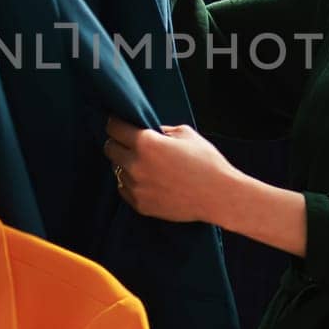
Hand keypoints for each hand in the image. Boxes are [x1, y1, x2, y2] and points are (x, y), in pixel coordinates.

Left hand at [102, 116, 236, 223]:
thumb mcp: (186, 134)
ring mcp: (136, 187)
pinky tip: (147, 180)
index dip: (116, 123)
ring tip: (144, 164)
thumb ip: (162, 130)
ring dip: (125, 164)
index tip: (118, 123)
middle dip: (117, 142)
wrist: (218, 196)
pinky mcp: (140, 205)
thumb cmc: (206, 162)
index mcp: (145, 143)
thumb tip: (150, 130)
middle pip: (110, 149)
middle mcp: (135, 165)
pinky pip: (124, 189)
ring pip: (116, 170)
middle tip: (129, 142)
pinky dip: (131, 182)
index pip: (114, 128)